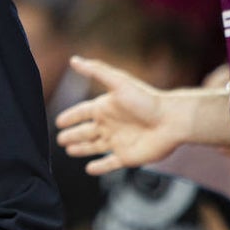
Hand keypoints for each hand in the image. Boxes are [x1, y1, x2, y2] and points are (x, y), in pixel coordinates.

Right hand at [55, 56, 179, 174]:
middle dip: (72, 135)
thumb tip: (74, 60)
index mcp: (106, 108)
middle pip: (85, 131)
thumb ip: (96, 71)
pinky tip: (90, 169)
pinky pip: (109, 164)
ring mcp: (118, 142)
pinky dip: (99, 167)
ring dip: (81, 149)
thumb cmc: (147, 100)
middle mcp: (110, 125)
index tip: (58, 121)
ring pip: (94, 147)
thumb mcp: (119, 82)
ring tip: (69, 150)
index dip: (70, 117)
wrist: (172, 121)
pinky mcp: (127, 157)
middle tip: (59, 140)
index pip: (82, 113)